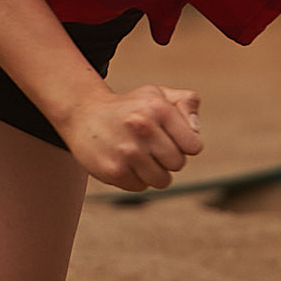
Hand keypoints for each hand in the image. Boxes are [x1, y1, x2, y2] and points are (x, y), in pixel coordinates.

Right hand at [59, 84, 203, 192]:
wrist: (84, 115)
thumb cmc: (130, 106)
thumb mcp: (159, 94)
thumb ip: (187, 103)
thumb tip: (196, 132)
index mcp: (159, 108)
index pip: (194, 146)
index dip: (186, 145)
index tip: (173, 138)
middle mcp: (143, 128)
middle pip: (178, 164)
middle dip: (170, 158)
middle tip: (154, 147)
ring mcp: (127, 151)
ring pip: (162, 180)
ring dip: (155, 172)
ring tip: (141, 156)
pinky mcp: (112, 170)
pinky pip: (140, 187)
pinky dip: (136, 179)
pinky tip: (125, 162)